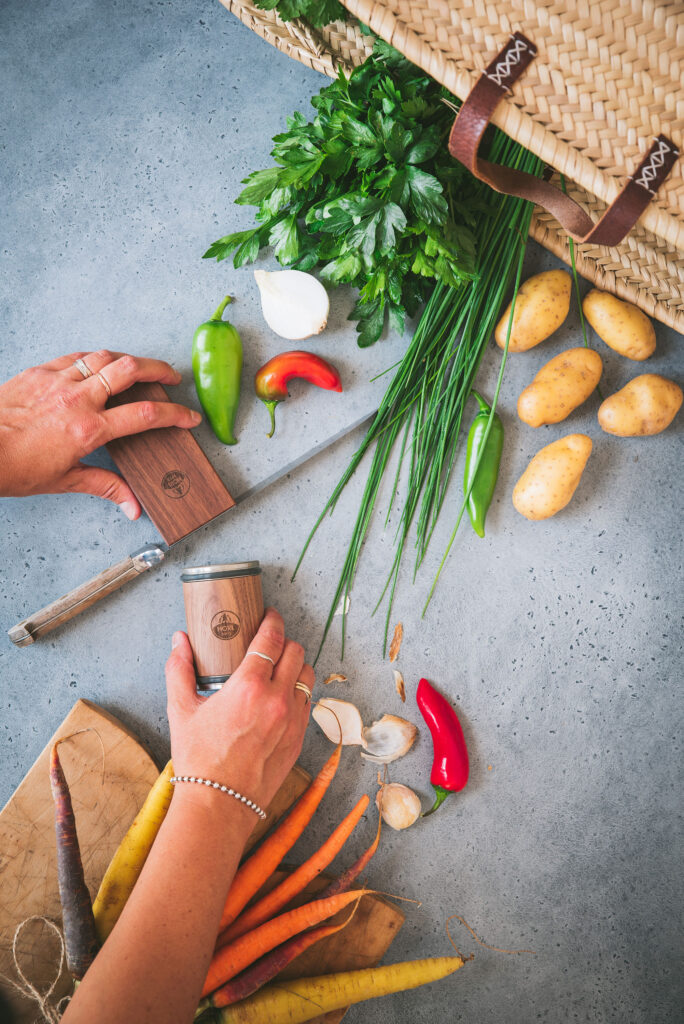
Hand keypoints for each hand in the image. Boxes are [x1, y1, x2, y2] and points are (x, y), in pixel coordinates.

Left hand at [0, 349, 200, 517]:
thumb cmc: (14, 468)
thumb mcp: (64, 481)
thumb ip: (105, 486)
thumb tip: (132, 505)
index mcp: (89, 429)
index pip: (146, 415)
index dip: (175, 415)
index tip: (188, 417)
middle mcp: (78, 399)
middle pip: (130, 370)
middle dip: (158, 369)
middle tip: (171, 376)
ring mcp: (58, 381)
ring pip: (104, 357)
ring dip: (127, 360)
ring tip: (138, 367)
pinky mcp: (39, 372)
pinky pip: (75, 358)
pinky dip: (93, 360)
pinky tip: (98, 366)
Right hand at [166, 608, 314, 813]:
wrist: (220, 804)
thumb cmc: (199, 758)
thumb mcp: (181, 710)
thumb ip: (179, 669)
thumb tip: (178, 641)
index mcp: (248, 687)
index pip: (271, 638)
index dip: (273, 621)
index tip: (269, 615)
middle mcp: (277, 699)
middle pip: (295, 651)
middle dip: (284, 641)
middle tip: (270, 642)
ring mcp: (293, 719)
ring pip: (308, 675)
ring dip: (296, 666)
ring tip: (279, 668)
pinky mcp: (300, 737)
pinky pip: (308, 702)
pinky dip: (299, 692)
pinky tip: (282, 696)